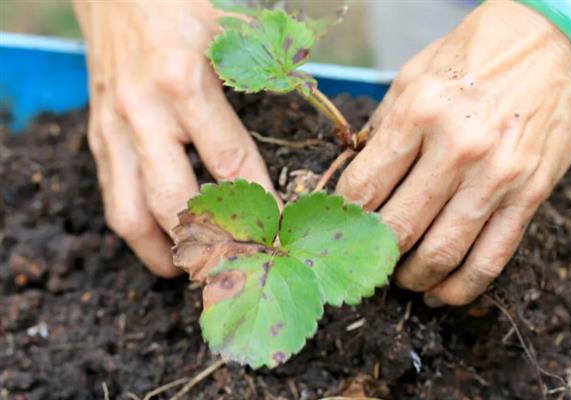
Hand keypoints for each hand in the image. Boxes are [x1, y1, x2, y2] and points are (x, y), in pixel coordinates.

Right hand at [73, 1, 273, 276]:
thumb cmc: (183, 8)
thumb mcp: (233, 35)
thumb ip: (265, 83)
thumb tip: (310, 129)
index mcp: (184, 81)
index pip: (231, 164)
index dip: (259, 207)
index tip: (280, 234)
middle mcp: (143, 111)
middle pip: (175, 203)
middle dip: (209, 244)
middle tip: (238, 267)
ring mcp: (113, 128)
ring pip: (131, 214)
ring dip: (164, 252)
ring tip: (193, 270)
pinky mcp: (96, 137)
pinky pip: (113, 198)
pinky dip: (139, 230)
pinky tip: (164, 241)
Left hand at [337, 0, 570, 305]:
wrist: (557, 41)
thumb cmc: (478, 54)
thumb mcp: (415, 75)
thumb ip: (383, 126)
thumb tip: (355, 171)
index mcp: (419, 113)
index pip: (364, 186)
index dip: (344, 215)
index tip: (340, 226)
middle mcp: (457, 148)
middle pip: (398, 227)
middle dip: (374, 254)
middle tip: (365, 260)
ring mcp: (496, 177)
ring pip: (441, 253)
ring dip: (412, 278)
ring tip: (399, 279)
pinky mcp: (529, 196)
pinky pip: (490, 260)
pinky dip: (459, 288)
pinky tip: (439, 294)